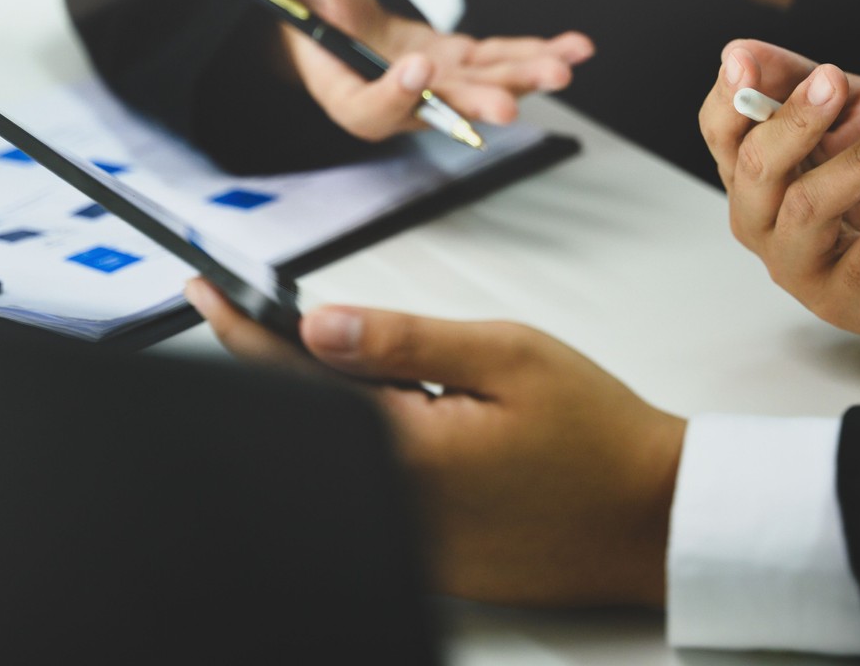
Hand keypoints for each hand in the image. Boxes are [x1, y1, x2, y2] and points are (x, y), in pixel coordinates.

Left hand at [187, 278, 683, 607]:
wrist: (653, 518)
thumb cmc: (597, 433)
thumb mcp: (506, 355)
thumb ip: (406, 342)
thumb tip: (320, 326)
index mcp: (408, 451)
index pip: (294, 385)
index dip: (240, 333)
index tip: (205, 294)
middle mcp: (397, 508)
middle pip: (306, 428)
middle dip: (283, 368)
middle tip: (280, 317)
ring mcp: (411, 545)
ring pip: (340, 464)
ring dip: (334, 414)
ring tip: (374, 374)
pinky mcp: (431, 565)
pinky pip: (376, 499)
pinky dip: (372, 455)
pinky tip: (413, 427)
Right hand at [270, 0, 593, 140]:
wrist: (325, 14)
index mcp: (343, 86)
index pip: (367, 107)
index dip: (392, 93)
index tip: (417, 65)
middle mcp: (393, 99)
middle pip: (437, 111)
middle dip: (477, 103)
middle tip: (509, 104)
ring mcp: (431, 86)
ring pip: (480, 89)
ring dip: (522, 80)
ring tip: (563, 68)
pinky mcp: (459, 67)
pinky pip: (499, 64)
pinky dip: (534, 55)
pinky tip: (573, 48)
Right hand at [698, 39, 859, 342]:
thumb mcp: (849, 111)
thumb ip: (796, 81)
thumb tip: (737, 51)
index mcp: (754, 175)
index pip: (721, 133)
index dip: (728, 98)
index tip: (745, 63)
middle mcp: (762, 223)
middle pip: (755, 170)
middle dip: (793, 121)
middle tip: (834, 81)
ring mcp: (799, 267)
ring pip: (810, 209)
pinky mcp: (848, 302)